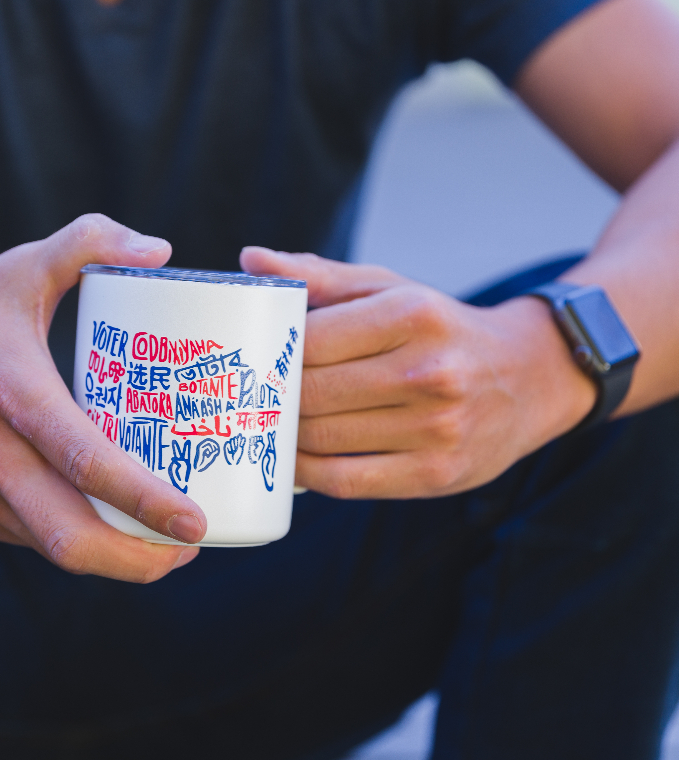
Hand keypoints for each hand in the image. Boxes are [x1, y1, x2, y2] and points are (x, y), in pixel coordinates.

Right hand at [0, 214, 204, 580]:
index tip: (195, 522)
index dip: (144, 500)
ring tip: (167, 548)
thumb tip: (161, 250)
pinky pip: (32, 541)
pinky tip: (115, 532)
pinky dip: (80, 546)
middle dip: (140, 558)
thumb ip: (89, 241)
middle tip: (191, 548)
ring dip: (115, 560)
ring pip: (53, 550)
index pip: (83, 461)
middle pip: (70, 537)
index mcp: (10, 393)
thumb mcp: (19, 266)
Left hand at [240, 248, 597, 498]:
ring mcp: (437, 428)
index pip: (310, 340)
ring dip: (284, 434)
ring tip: (266, 422)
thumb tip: (250, 260)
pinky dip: (308, 472)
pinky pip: (346, 481)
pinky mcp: (437, 474)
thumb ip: (319, 277)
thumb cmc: (440, 328)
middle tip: (248, 394)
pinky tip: (295, 457)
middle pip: (312, 392)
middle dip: (270, 395)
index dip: (270, 352)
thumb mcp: (389, 288)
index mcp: (412, 315)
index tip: (252, 357)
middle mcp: (429, 372)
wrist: (530, 377)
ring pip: (322, 438)